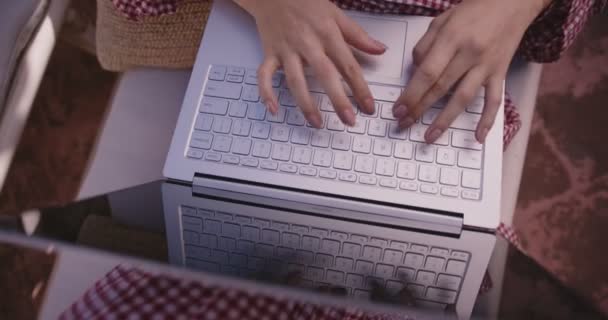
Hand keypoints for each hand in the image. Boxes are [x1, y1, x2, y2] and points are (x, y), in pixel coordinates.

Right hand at [233, 0, 386, 127]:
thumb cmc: (306, 3)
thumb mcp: (336, 14)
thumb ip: (358, 35)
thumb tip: (381, 50)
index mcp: (327, 33)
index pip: (348, 65)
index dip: (360, 88)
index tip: (369, 107)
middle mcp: (307, 43)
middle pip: (325, 75)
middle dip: (338, 100)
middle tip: (349, 121)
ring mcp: (287, 49)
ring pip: (295, 80)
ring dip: (306, 104)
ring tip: (317, 123)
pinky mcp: (269, 53)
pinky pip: (264, 75)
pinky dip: (266, 92)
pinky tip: (273, 109)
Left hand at [392, 0, 549, 142]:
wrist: (513, 2)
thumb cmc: (475, 9)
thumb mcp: (442, 20)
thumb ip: (425, 46)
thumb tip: (415, 73)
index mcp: (452, 38)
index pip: (427, 72)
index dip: (411, 93)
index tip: (398, 108)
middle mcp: (469, 53)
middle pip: (441, 88)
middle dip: (419, 109)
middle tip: (403, 124)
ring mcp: (486, 65)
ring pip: (463, 98)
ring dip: (445, 120)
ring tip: (429, 137)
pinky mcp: (500, 73)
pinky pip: (494, 101)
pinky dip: (487, 121)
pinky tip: (478, 137)